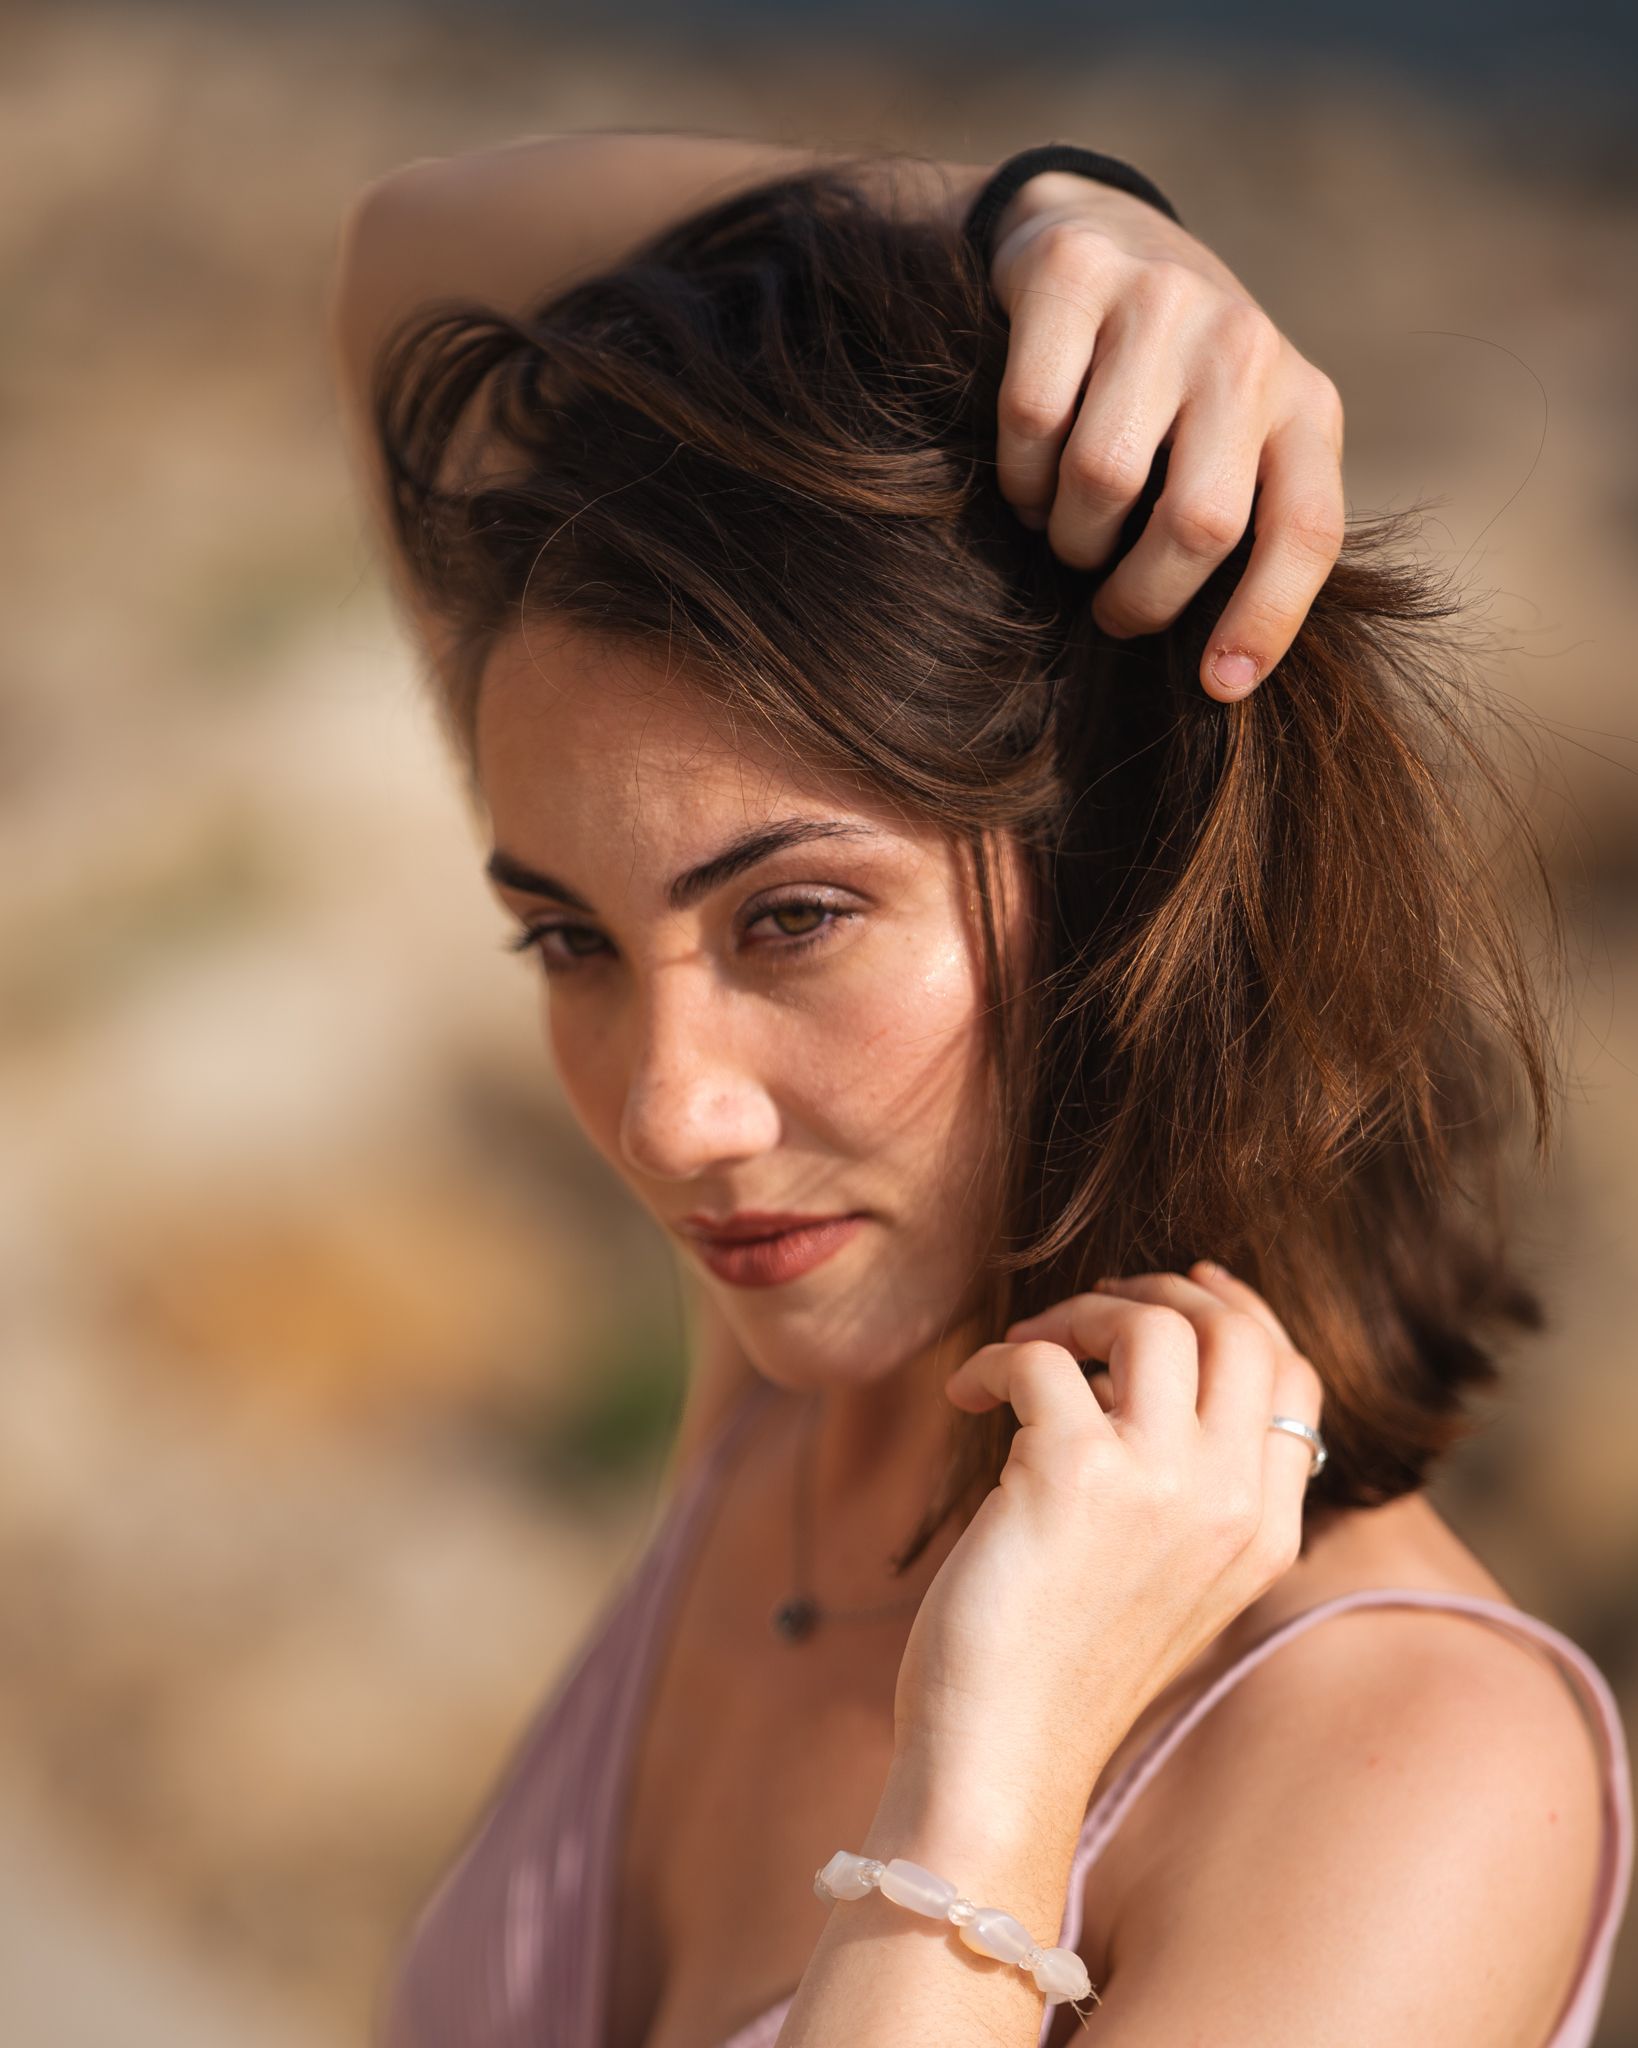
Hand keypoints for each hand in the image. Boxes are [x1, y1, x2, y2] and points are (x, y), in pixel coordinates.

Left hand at [890, 1259, 1324, 1815]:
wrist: (1001, 1758)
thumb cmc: (1059, 1669)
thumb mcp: (1166, 1581)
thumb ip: (1187, 1493)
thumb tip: (1144, 1373)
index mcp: (1266, 1532)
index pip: (1293, 1376)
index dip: (1239, 1310)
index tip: (1181, 1283)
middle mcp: (1231, 1503)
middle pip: (1238, 1330)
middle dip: (1158, 1292)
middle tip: (1088, 1312)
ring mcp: (1163, 1485)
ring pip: (1156, 1320)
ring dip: (1078, 1312)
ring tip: (1025, 1352)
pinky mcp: (1075, 1473)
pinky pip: (1044, 1358)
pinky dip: (997, 1359)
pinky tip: (965, 1395)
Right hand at [986, 172, 1346, 702]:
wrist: (1105, 232)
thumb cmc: (1175, 385)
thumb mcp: (1239, 444)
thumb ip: (1245, 526)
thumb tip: (1220, 672)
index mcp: (1305, 405)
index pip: (1307, 530)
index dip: (1265, 621)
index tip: (1216, 686)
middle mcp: (1247, 347)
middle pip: (1199, 522)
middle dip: (1140, 596)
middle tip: (1111, 608)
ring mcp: (1163, 304)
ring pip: (1102, 477)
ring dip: (1068, 536)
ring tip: (1067, 532)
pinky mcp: (1074, 276)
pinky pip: (1032, 420)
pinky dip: (1018, 475)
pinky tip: (1028, 478)